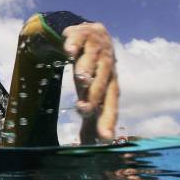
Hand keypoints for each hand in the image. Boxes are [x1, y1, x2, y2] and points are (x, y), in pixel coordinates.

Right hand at [63, 22, 118, 142]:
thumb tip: (89, 147)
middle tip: (83, 110)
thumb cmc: (94, 70)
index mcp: (109, 85)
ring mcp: (95, 49)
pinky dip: (74, 43)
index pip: (110, 105)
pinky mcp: (82, 34)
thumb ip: (91, 118)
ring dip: (87, 69)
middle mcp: (106, 67)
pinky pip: (78, 38)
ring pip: (93, 60)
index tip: (105, 139)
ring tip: (81, 79)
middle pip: (103, 83)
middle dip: (94, 96)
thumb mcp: (92, 94)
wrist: (91, 33)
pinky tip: (68, 51)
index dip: (107, 121)